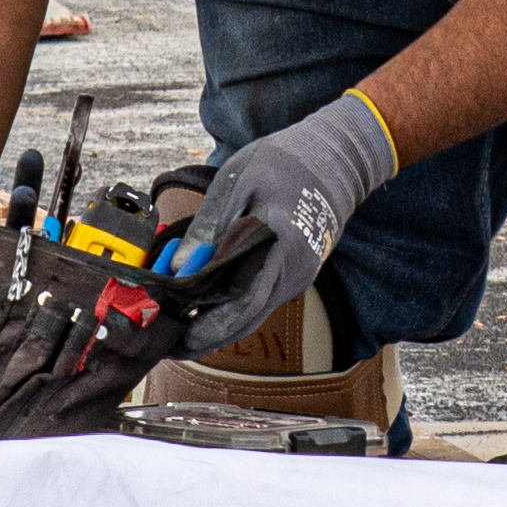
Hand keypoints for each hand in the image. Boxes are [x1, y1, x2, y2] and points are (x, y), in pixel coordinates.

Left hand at [166, 93, 395, 355]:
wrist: (334, 159)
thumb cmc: (281, 165)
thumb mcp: (238, 181)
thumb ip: (210, 225)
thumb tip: (179, 268)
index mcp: (279, 249)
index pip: (241, 305)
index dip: (207, 328)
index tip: (175, 339)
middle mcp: (293, 272)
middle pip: (247, 320)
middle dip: (208, 337)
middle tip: (172, 346)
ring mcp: (298, 276)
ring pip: (255, 312)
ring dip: (220, 325)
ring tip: (182, 328)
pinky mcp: (297, 273)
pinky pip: (262, 299)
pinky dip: (235, 307)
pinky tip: (209, 305)